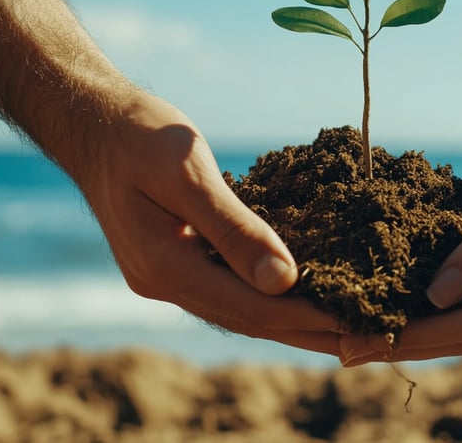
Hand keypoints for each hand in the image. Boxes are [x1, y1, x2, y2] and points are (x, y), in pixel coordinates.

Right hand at [78, 92, 343, 354]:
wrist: (96, 125)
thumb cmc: (139, 136)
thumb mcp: (187, 173)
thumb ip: (233, 228)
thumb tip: (283, 281)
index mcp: (164, 265)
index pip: (248, 307)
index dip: (304, 316)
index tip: (355, 318)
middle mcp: (164, 282)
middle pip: (248, 319)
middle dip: (307, 330)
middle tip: (365, 337)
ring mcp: (168, 274)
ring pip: (241, 309)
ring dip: (292, 319)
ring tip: (345, 327)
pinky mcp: (177, 260)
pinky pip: (231, 287)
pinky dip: (269, 295)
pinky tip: (300, 295)